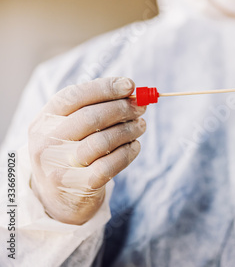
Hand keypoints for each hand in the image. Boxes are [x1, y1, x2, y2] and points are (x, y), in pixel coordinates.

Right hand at [28, 77, 145, 224]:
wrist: (58, 198)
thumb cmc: (71, 152)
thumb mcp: (71, 128)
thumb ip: (95, 107)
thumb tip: (132, 93)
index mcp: (44, 121)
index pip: (73, 96)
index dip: (104, 88)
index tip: (129, 85)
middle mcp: (46, 143)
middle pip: (90, 118)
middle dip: (122, 109)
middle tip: (141, 108)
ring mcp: (60, 167)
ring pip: (103, 141)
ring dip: (129, 130)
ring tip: (141, 126)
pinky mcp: (78, 186)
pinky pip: (110, 165)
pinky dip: (128, 152)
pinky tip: (135, 146)